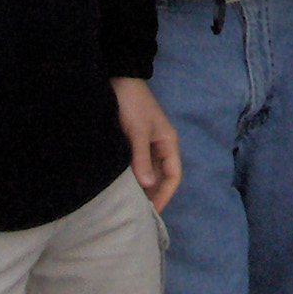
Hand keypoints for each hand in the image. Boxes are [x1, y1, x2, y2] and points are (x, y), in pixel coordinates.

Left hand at [113, 77, 181, 211]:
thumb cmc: (132, 105)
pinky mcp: (133, 143)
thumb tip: (147, 185)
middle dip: (153, 195)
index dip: (165, 195)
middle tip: (137, 213)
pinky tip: (122, 186)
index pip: (173, 176)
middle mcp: (160, 146)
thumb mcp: (138, 131)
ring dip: (141, 187)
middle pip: (161, 177)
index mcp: (168, 143)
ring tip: (129, 204)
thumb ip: (141, 157)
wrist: (119, 80)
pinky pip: (136, 165)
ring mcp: (146, 145)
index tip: (151, 211)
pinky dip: (132, 177)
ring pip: (148, 172)